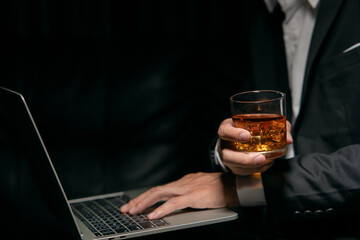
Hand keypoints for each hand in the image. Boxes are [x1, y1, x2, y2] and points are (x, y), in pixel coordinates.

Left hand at [120, 172, 238, 219]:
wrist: (234, 185)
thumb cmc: (219, 189)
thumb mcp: (199, 190)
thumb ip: (186, 195)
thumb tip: (175, 203)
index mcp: (182, 182)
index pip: (159, 189)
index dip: (145, 197)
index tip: (134, 205)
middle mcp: (181, 183)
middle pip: (155, 190)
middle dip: (139, 200)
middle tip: (126, 209)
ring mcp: (186, 189)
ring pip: (159, 194)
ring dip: (144, 203)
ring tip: (133, 212)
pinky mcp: (193, 196)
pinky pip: (174, 203)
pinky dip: (161, 210)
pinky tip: (153, 216)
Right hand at [217, 118, 292, 175]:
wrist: (240, 138)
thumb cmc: (249, 128)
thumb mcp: (259, 121)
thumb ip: (276, 126)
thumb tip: (287, 139)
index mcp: (227, 129)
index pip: (225, 131)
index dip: (234, 134)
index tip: (247, 136)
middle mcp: (225, 144)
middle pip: (227, 155)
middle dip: (244, 159)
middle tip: (260, 157)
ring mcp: (229, 157)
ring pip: (235, 166)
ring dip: (252, 166)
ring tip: (265, 162)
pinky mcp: (235, 167)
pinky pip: (244, 171)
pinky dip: (256, 169)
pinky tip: (266, 164)